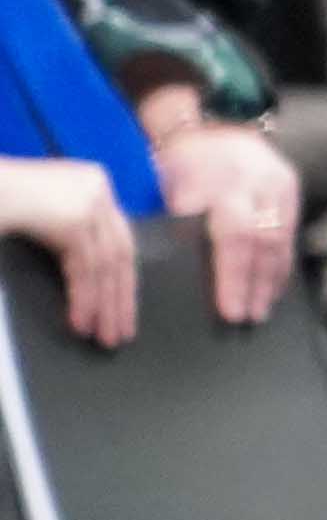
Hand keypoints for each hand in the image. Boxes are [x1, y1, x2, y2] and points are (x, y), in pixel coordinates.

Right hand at [0, 160, 135, 350]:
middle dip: (121, 297)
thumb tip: (92, 279)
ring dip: (105, 306)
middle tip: (121, 333)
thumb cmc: (3, 205)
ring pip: (106, 264)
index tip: (123, 309)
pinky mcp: (74, 219)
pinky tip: (82, 323)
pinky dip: (85, 298)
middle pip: (120, 252)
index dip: (121, 278)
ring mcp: (89, 201)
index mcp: (94, 182)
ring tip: (104, 337)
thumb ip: (69, 232)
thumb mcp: (43, 213)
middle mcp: (99, 187)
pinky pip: (86, 268)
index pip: (118, 238)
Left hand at [140, 111, 300, 326]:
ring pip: (282, 237)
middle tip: (249, 319)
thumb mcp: (168, 190)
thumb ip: (177, 227)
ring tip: (263, 308)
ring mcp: (280, 181)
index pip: (236, 238)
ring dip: (273, 277)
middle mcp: (258, 181)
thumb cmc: (177, 164)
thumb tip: (172, 276)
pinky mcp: (290, 184)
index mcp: (225, 182)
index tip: (230, 311)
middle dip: (256, 284)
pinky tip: (275, 283)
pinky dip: (283, 259)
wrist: (207, 124)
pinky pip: (291, 228)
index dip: (234, 278)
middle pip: (264, 242)